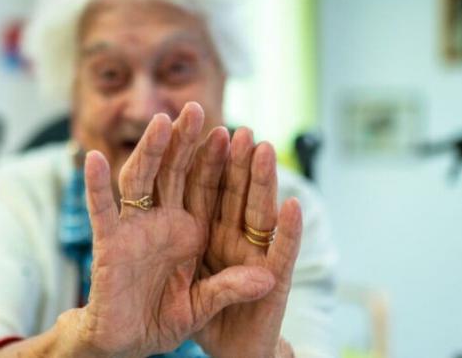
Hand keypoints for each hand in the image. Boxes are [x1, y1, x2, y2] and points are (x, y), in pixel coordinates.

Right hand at [76, 103, 275, 356]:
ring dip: (150, 150)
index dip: (218, 160)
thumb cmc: (165, 319)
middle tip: (196, 108)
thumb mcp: (204, 304)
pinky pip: (101, 210)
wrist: (128, 344)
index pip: (206, 187)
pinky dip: (95, 186)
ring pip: (141, 180)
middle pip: (174, 172)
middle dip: (185, 142)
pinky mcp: (109, 243)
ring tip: (162, 121)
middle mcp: (162, 222)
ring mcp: (134, 229)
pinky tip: (94, 159)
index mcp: (190, 231)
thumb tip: (268, 279)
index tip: (235, 132)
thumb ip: (230, 288)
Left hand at [187, 126, 302, 357]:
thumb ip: (170, 239)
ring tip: (264, 149)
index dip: (202, 159)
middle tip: (237, 127)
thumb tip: (171, 221)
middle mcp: (224, 240)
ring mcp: (250, 260)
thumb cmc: (187, 315)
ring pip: (256, 213)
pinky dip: (288, 235)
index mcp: (193, 233)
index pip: (199, 188)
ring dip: (261, 182)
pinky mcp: (272, 288)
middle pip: (227, 191)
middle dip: (231, 159)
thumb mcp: (176, 279)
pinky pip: (281, 257)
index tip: (205, 128)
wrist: (219, 353)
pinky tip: (291, 209)